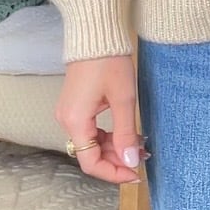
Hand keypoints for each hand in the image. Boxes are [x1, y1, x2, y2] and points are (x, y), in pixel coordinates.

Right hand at [55, 55, 143, 183]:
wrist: (95, 35)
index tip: (135, 174)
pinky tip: (127, 134)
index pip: (90, 162)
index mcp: (75, 121)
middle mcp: (66, 120)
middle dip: (117, 159)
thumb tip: (129, 162)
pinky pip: (90, 131)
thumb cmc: (109, 63)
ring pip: (91, 143)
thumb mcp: (123, 100)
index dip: (113, 173)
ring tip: (139, 145)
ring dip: (114, 148)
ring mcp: (69, 113)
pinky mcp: (75, 106)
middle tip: (143, 156)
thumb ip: (125, 134)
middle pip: (90, 154)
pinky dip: (108, 136)